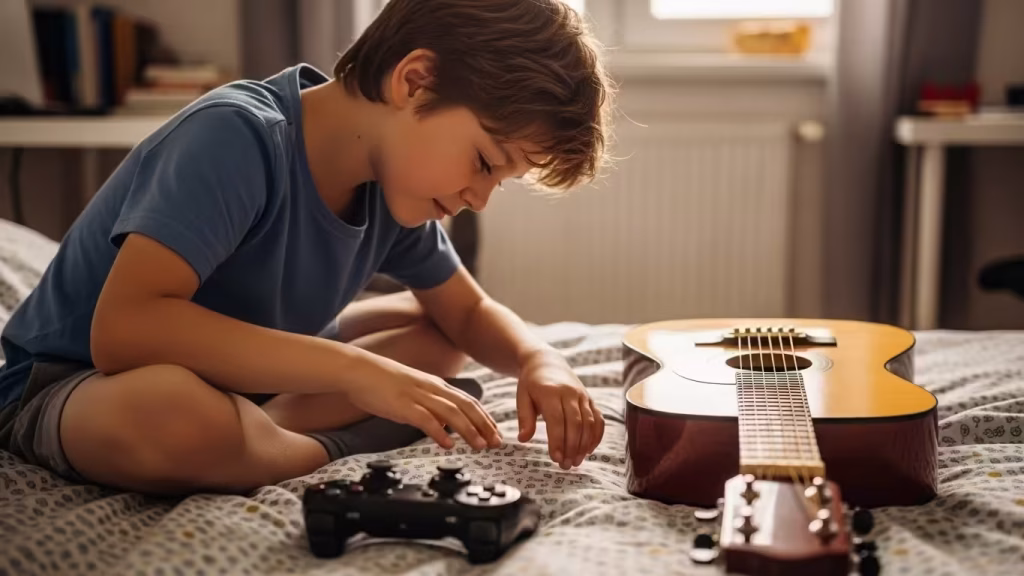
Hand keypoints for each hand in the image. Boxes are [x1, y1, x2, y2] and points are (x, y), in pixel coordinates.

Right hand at [347, 355, 501, 450]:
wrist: (358, 370)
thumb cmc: (382, 382)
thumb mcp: (414, 391)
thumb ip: (430, 406)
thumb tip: (444, 425)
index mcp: (436, 385)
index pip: (468, 401)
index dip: (485, 418)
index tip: (495, 432)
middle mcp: (432, 389)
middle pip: (466, 407)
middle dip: (484, 426)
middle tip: (496, 443)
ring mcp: (418, 396)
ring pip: (452, 413)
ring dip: (469, 430)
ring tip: (480, 446)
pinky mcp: (403, 405)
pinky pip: (426, 419)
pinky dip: (439, 432)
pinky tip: (448, 444)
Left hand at [516, 350, 604, 468]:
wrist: (547, 362)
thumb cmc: (531, 383)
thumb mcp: (522, 397)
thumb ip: (524, 418)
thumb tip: (523, 439)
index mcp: (550, 392)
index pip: (556, 420)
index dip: (557, 440)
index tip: (555, 458)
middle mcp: (570, 393)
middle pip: (575, 423)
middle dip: (572, 447)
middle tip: (565, 466)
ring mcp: (583, 396)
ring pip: (589, 423)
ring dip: (584, 445)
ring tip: (575, 462)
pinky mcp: (590, 399)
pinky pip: (598, 419)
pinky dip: (596, 436)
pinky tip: (589, 451)